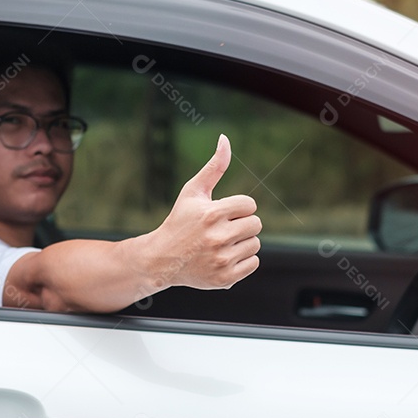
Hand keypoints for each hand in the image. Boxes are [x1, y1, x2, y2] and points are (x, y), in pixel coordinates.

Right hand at [146, 134, 261, 289]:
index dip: (237, 207)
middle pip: (256, 224)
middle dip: (241, 224)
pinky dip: (242, 260)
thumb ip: (214, 166)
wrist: (162, 259)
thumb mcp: (193, 191)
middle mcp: (218, 237)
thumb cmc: (180, 221)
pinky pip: (253, 263)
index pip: (250, 205)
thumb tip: (225, 139)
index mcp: (212, 214)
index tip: (221, 213)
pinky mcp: (225, 278)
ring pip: (255, 244)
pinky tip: (222, 257)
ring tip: (220, 244)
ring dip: (242, 242)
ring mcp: (222, 260)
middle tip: (222, 229)